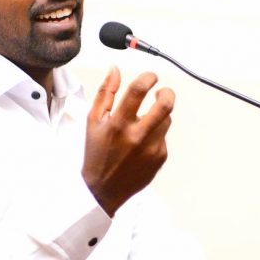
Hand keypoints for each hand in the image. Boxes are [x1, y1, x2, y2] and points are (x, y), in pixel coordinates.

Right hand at [82, 67, 174, 216]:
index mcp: (118, 124)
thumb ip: (106, 93)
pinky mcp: (160, 157)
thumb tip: (115, 70)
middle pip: (165, 105)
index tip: (151, 77)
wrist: (103, 190)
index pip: (139, 90)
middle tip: (162, 92)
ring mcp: (151, 148)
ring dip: (158, 116)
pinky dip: (155, 135)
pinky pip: (164, 137)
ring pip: (166, 120)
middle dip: (167, 93)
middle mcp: (137, 136)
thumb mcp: (93, 121)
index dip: (148, 78)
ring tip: (142, 124)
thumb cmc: (96, 154)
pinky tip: (140, 145)